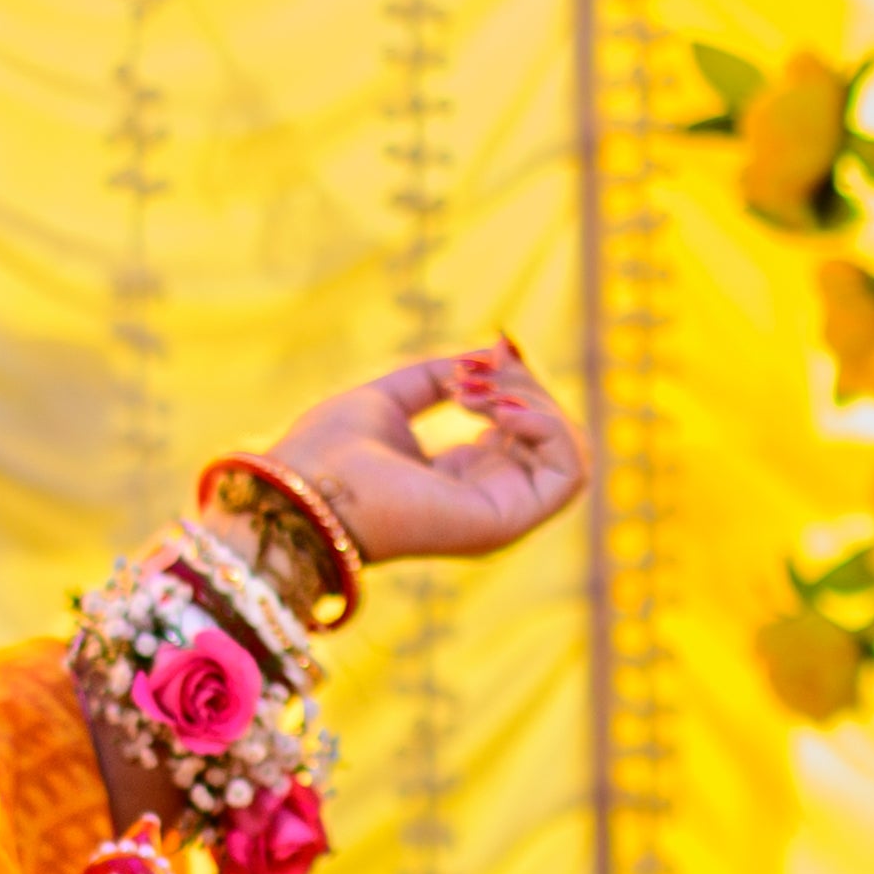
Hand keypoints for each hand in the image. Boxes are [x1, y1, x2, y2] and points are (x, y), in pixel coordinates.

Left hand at [258, 340, 587, 570]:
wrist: (304, 489)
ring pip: (569, 452)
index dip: (516, 383)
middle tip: (472, 372)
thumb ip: (440, 377)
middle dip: (524, 386)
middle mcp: (489, 502)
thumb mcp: (392, 398)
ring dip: (535, 403)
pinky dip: (547, 426)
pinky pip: (568, 472)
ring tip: (478, 392)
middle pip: (551, 436)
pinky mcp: (506, 521)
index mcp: (464, 481)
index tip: (480, 357)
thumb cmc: (330, 452)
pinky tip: (501, 408)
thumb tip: (493, 352)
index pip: (525, 431)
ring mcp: (501, 516)